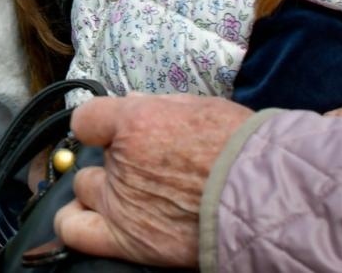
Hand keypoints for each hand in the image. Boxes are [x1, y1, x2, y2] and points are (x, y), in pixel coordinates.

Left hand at [54, 94, 251, 265]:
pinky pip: (74, 230)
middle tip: (144, 171)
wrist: (267, 198)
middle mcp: (121, 161)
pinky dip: (76, 224)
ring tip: (132, 199)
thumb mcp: (201, 108)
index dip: (100, 126)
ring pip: (83, 191)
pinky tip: (92, 220)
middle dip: (113, 163)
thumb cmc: (242, 149)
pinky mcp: (129, 239)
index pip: (86, 119)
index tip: (112, 133)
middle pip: (92, 159)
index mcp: (136, 122)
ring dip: (102, 193)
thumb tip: (131, 103)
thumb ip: (158, 106)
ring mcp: (122, 202)